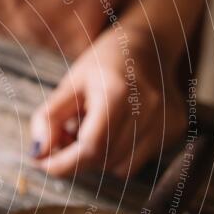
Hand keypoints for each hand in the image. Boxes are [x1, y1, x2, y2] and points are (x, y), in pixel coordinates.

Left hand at [29, 27, 187, 177]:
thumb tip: (38, 153)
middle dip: (75, 158)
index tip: (42, 164)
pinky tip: (113, 131)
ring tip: (90, 130)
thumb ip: (48, 119)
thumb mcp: (68, 85)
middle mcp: (149, 108)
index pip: (90, 147)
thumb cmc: (102, 64)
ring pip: (120, 167)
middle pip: (103, 159)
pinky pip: (137, 160)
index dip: (63, 163)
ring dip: (97, 158)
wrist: (147, 46)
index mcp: (118, 92)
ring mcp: (166, 120)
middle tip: (64, 139)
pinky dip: (118, 154)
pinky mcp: (175, 128)